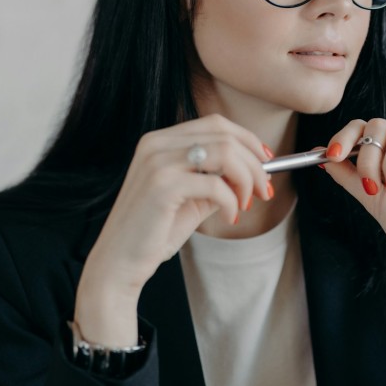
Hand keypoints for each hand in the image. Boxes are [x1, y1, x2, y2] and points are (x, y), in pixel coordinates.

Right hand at [75, 114, 271, 344]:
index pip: (214, 123)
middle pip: (224, 134)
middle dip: (254, 161)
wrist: (119, 262)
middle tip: (264, 189)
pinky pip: (215, 184)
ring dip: (246, 178)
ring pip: (224, 152)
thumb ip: (216, 181)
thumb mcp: (191, 200)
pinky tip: (229, 217)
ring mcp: (157, 162)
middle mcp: (156, 144)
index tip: (266, 162)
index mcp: (159, 141)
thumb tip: (253, 173)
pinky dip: (231, 201)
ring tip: (245, 203)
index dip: (247, 139)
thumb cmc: (153, 233)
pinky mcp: (162, 185)